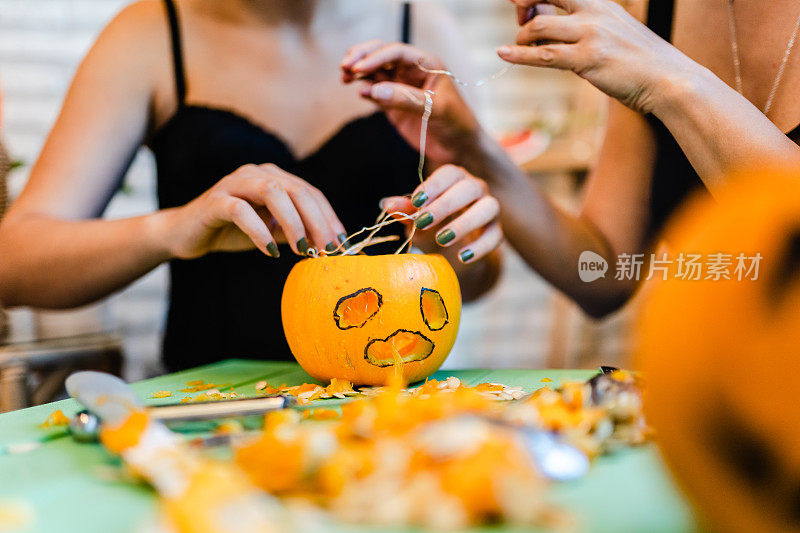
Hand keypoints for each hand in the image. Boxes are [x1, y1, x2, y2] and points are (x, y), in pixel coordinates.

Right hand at [160, 163, 345, 258]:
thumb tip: (328, 245)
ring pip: (272, 192)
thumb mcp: (272, 232)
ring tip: (301, 249)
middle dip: (316, 221)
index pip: (310, 193)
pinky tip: (270, 251)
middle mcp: (257, 173)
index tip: (340, 244)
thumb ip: (295, 232)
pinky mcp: (215, 200)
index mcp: (274, 178)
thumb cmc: (233, 231)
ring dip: (292, 222)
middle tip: (326, 248)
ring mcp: (234, 183)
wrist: (187, 234)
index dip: (328, 217)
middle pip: (297, 190)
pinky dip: (259, 231)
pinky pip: (241, 211)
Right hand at [341, 41, 481, 163]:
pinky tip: (360, 93)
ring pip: (374, 73)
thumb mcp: (436, 109)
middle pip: (381, 55)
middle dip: (361, 57)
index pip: (396, 52)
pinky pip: (375, 93)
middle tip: (344, 66)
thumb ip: (406, 99)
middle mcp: (411, 71)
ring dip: (358, 72)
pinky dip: (365, 91)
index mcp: (427, 64)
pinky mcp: (393, 105)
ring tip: (344, 78)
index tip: (359, 68)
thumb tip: (373, 89)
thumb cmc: (456, 123)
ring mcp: (401, 88)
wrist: (459, 148)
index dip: (376, 57)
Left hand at [380, 165, 502, 263]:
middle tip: (423, 223)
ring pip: (489, 208)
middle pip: (470, 187)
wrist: (451, 254)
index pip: (450, 173)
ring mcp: (489, 211)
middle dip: (446, 205)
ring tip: (442, 239)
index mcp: (455, 180)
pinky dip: (480, 247)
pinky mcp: (496, 233)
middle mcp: (476, 190)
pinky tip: (462, 256)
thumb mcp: (415, 220)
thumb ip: (405, 211)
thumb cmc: (431, 228)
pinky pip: (495, 237)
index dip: (434, 185)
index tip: (416, 203)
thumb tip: (386, 204)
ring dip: (465, 223)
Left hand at [498, 0, 691, 113]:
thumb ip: (584, 28)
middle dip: (523, 7)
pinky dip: (518, 55)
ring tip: (520, 49)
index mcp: (599, 3)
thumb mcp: (613, 34)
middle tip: (519, 24)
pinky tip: (503, 54)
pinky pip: (543, 55)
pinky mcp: (587, 60)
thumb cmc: (640, 62)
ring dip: (522, 39)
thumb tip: (552, 30)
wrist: (670, 80)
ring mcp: (590, 35)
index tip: (522, 6)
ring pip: (538, 27)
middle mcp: (593, 12)